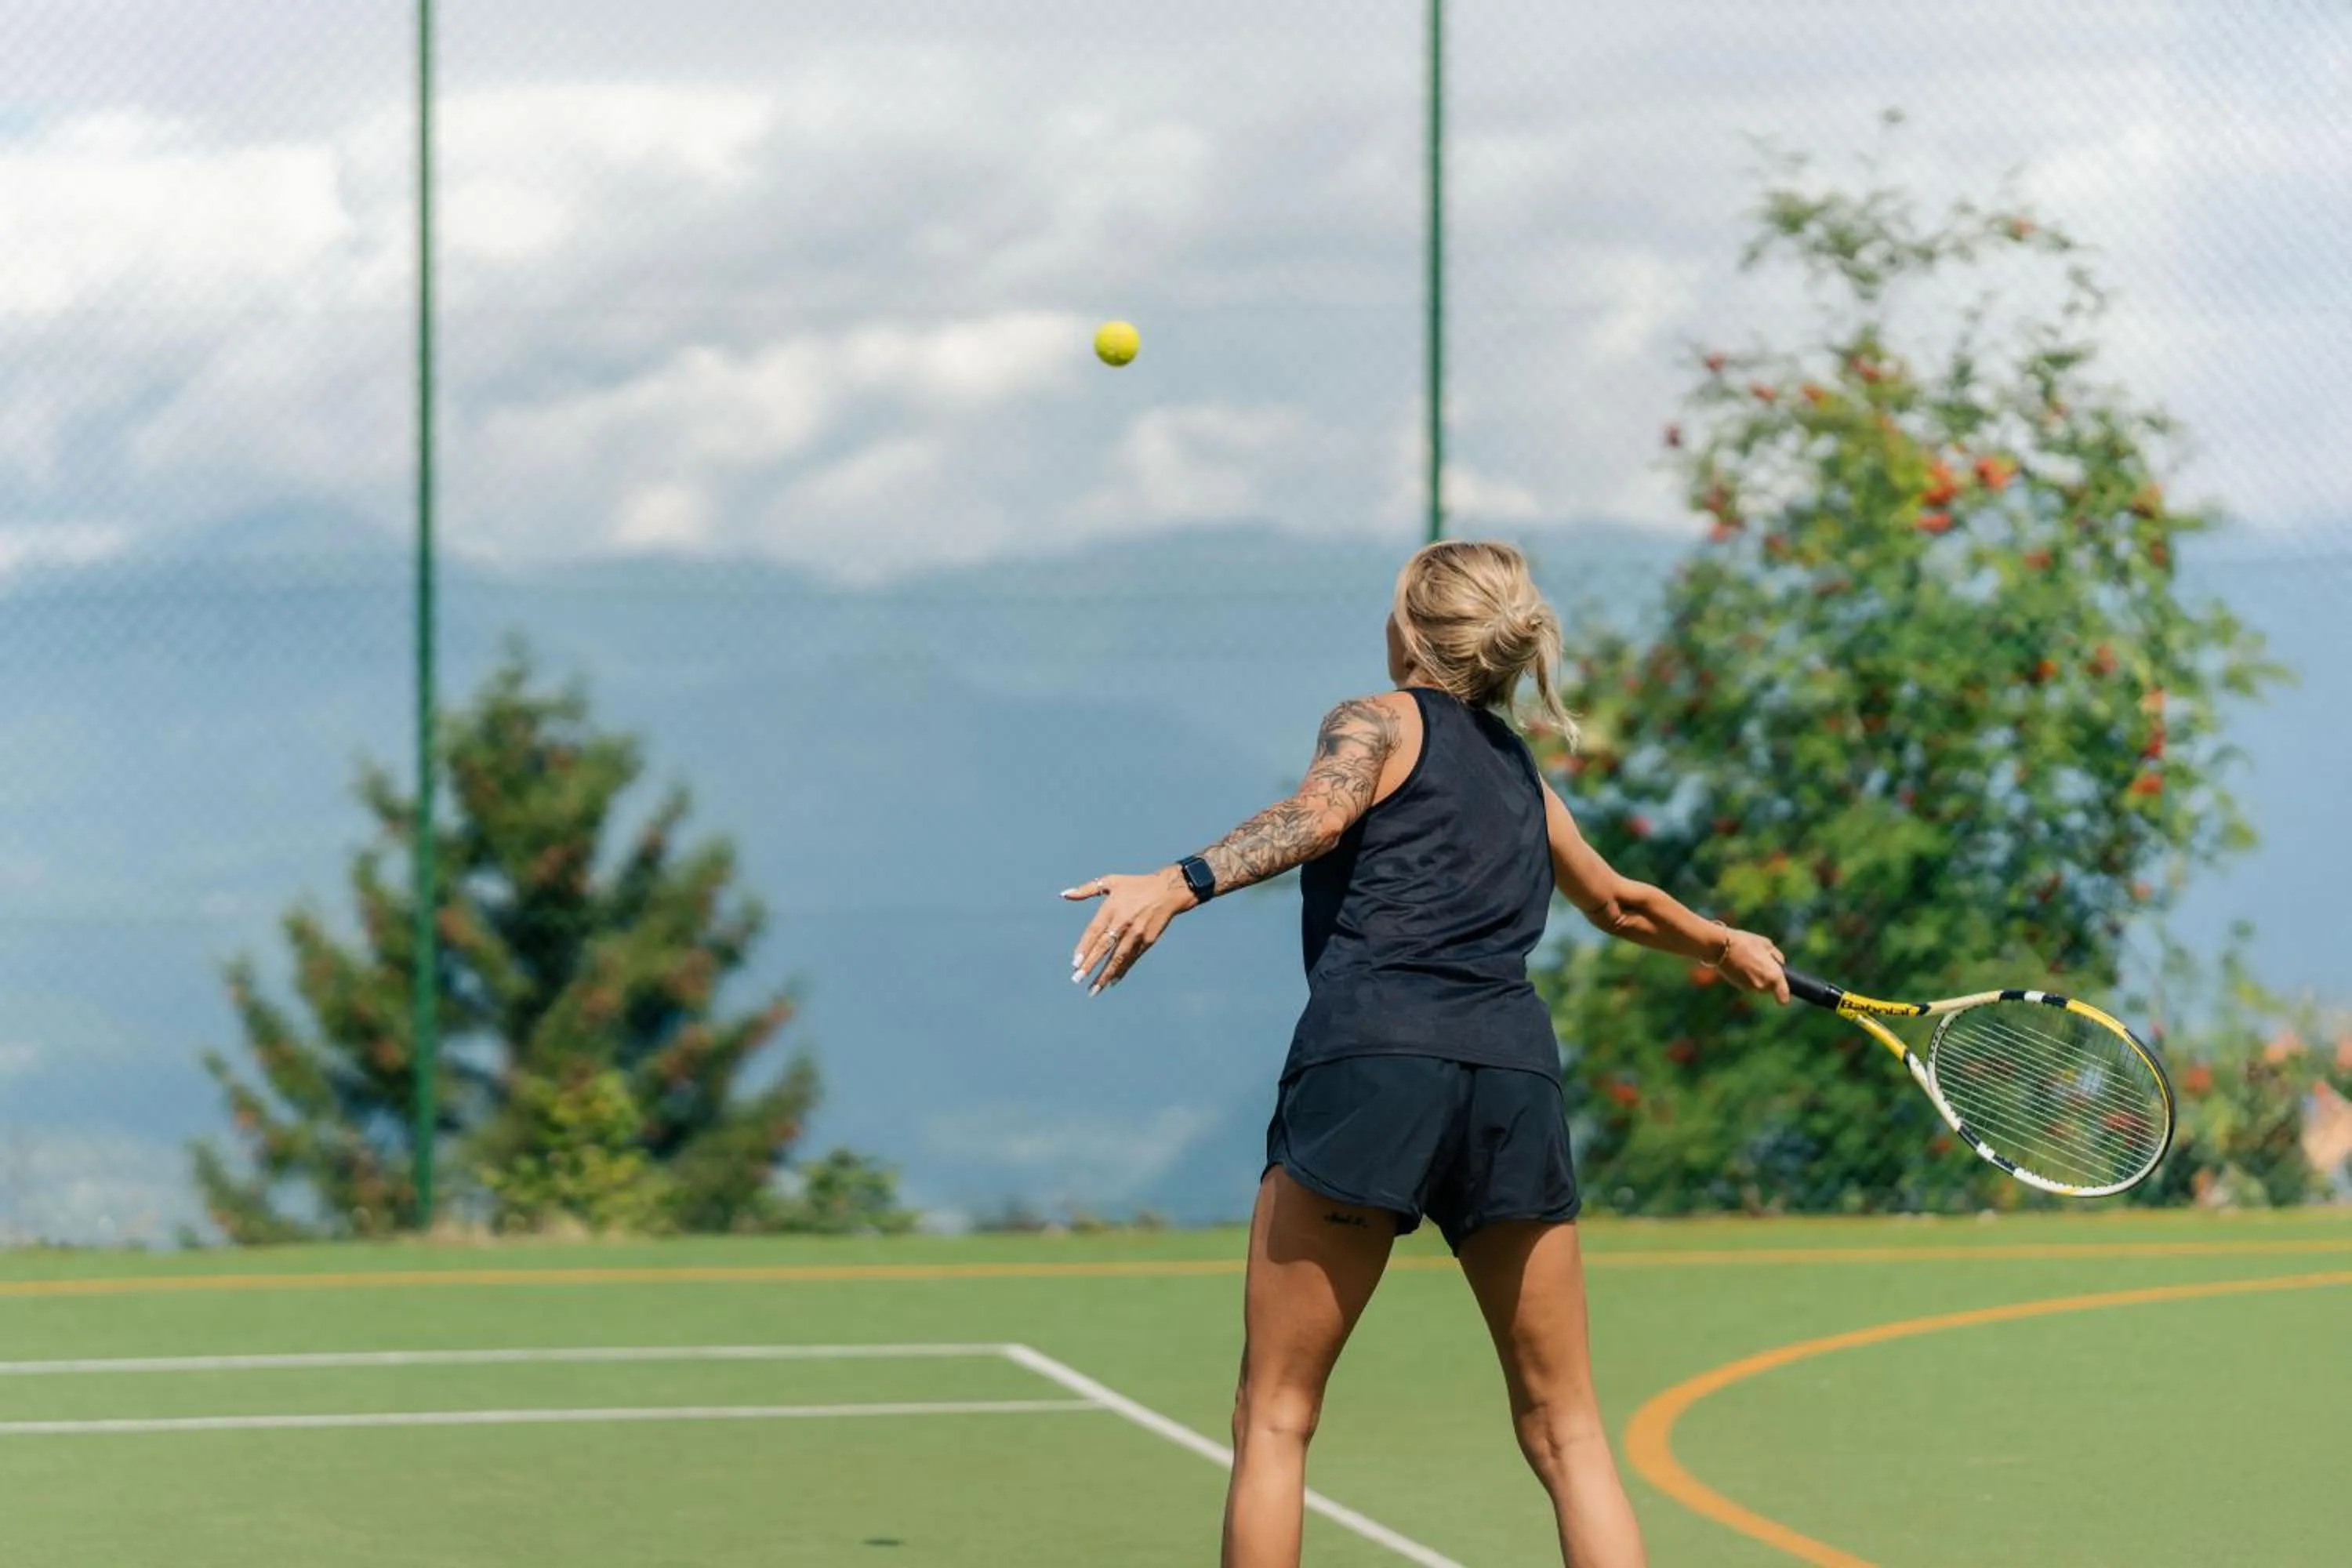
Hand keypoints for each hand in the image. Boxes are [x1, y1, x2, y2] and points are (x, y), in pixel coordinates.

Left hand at [1061, 868, 1195, 995]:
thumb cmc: (1136, 885)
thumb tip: (1064, 894)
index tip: (1074, 963)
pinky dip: (1122, 970)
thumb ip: (1086, 889)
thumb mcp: (1111, 881)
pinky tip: (1112, 980)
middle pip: (1104, 947)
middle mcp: (1124, 922)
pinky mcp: (1148, 940)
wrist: (1168, 890)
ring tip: (1094, 989)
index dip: (1084, 947)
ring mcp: (1137, 933)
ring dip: (1105, 974)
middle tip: (1077, 979)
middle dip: (1090, 965)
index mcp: (1112, 908)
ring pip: (1118, 957)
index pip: (1094, 931)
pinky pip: (1132, 958)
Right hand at [1717, 929, 1790, 1002]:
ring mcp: (1750, 988)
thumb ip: (1777, 957)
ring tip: (1749, 961)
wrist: (1721, 947)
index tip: (1781, 988)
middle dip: (1768, 978)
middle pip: (1770, 988)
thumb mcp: (1766, 944)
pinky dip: (1746, 977)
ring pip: (1758, 986)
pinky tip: (1741, 964)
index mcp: (1774, 976)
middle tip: (1760, 962)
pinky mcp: (1738, 986)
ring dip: (1756, 977)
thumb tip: (1780, 964)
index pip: (1784, 998)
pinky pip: (1748, 984)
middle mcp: (1763, 985)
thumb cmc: (1746, 942)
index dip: (1783, 993)